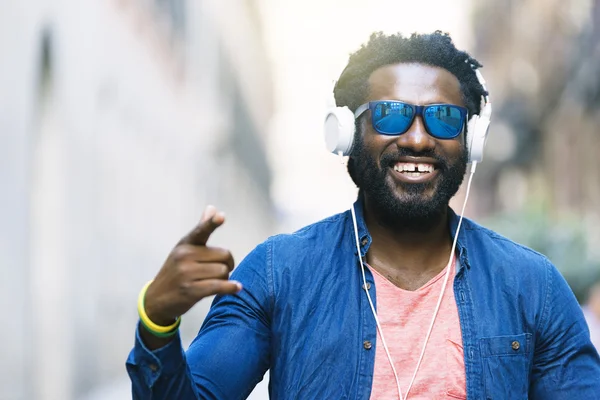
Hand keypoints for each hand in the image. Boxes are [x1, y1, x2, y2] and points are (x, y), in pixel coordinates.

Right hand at [144, 205, 240, 325]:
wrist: (156, 300)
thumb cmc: (176, 271)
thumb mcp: (184, 249)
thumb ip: (201, 229)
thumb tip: (213, 208)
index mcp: (185, 244)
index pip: (201, 231)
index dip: (212, 223)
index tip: (222, 216)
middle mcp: (184, 256)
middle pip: (224, 255)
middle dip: (227, 264)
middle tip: (221, 270)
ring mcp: (186, 273)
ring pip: (224, 271)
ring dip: (226, 278)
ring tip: (216, 282)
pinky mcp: (190, 291)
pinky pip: (219, 286)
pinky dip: (231, 288)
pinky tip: (237, 288)